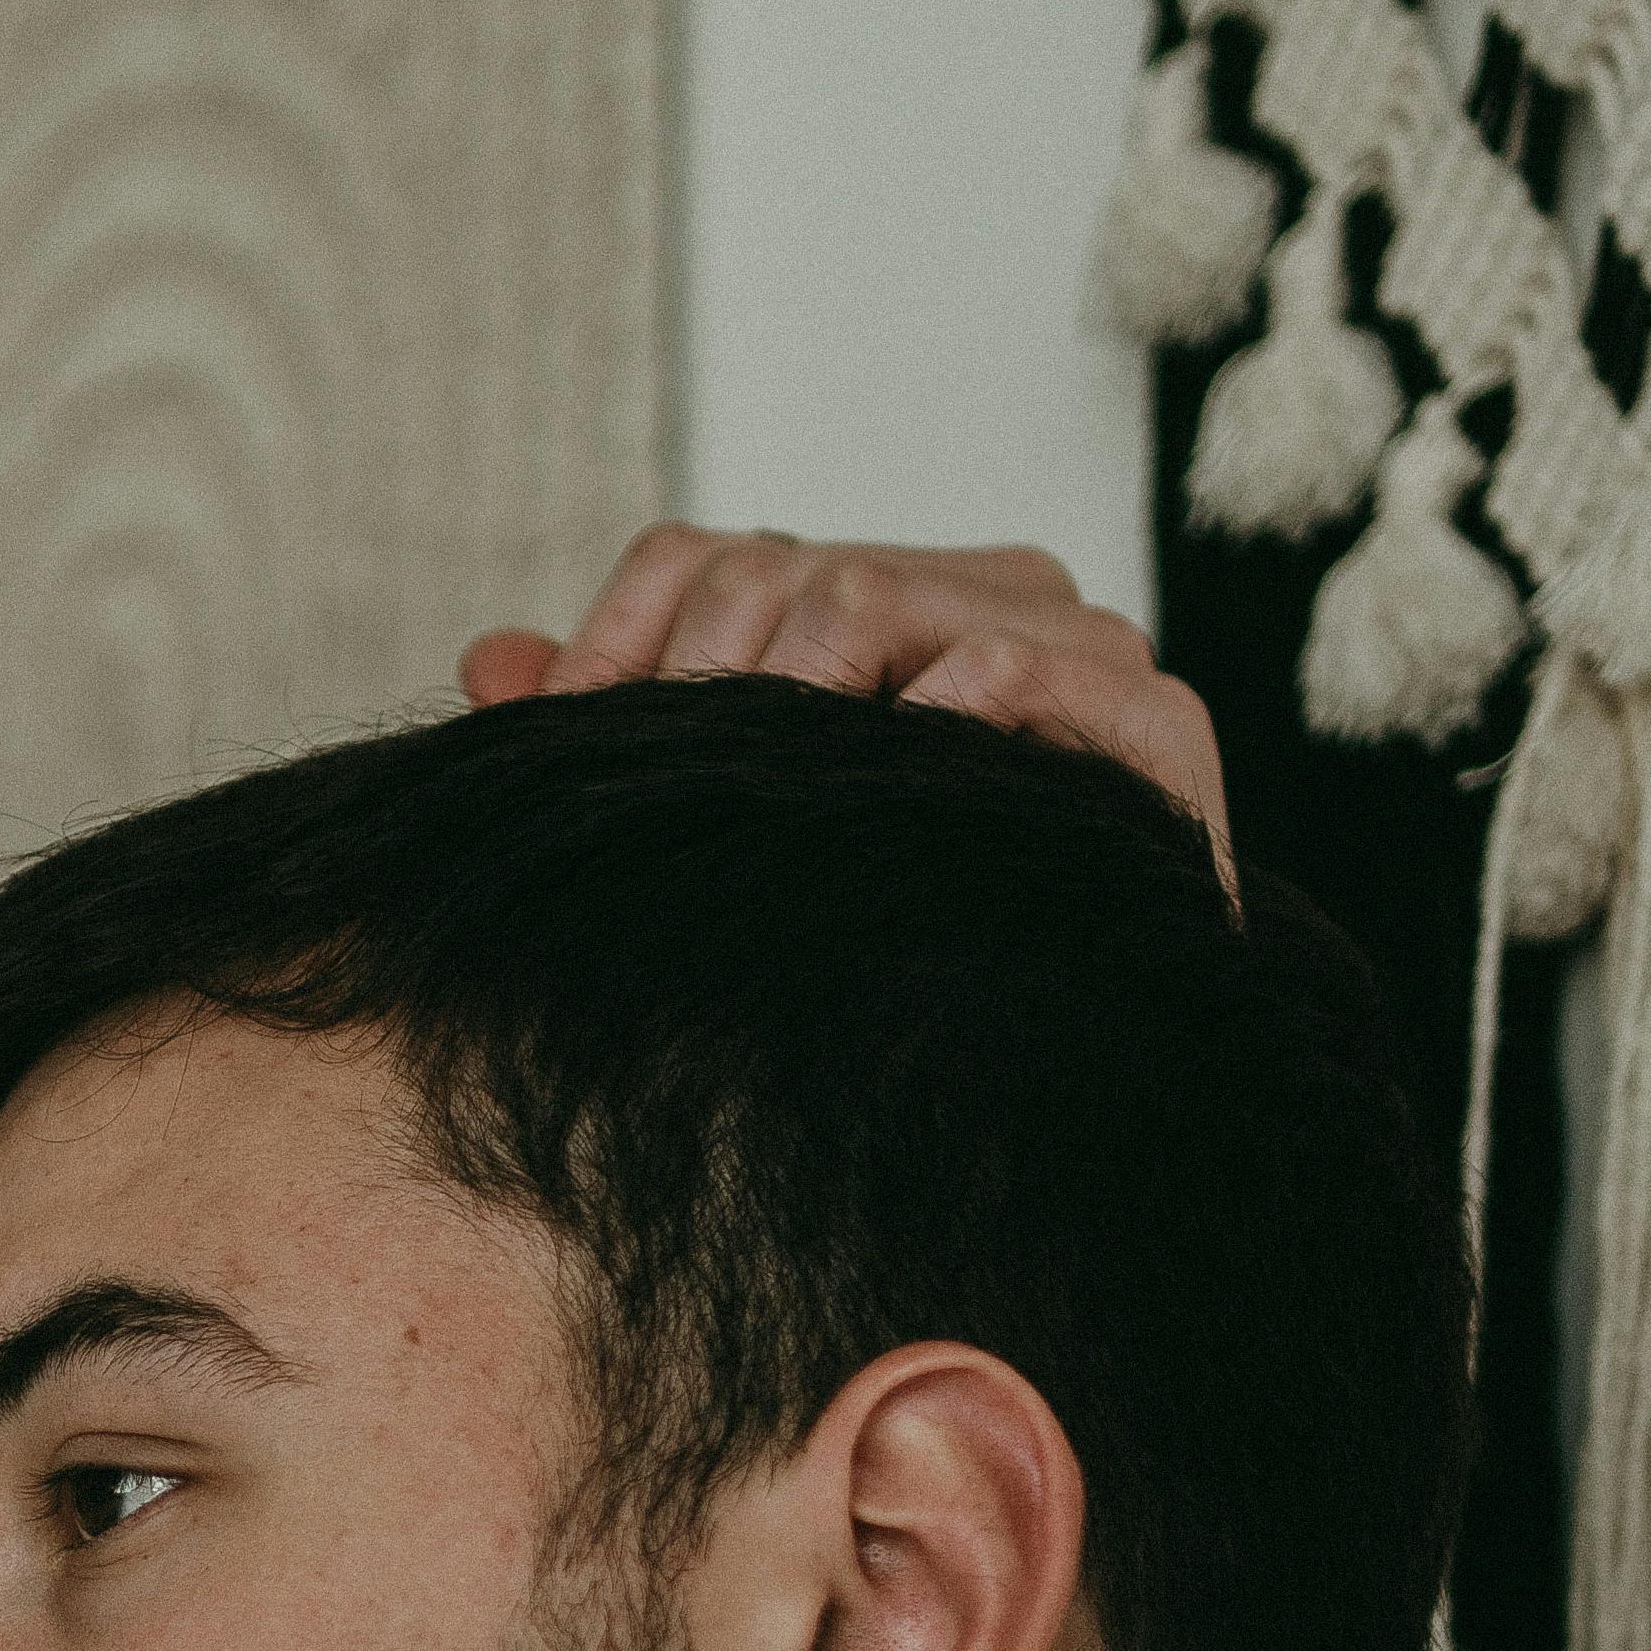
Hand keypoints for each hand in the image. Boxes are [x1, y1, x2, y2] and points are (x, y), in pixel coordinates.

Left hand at [460, 526, 1232, 878]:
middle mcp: (980, 603)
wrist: (1069, 1087)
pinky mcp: (1159, 727)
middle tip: (680, 793)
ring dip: (805, 690)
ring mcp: (1079, 653)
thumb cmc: (870, 953)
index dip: (622, 655)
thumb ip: (616, 733)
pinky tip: (900, 771)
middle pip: (788, 570)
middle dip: (709, 683)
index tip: (585, 758)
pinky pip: (1039, 667)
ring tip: (777, 793)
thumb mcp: (714, 834)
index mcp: (881, 611)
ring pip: (877, 592)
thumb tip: (490, 658)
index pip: (703, 563)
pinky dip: (956, 703)